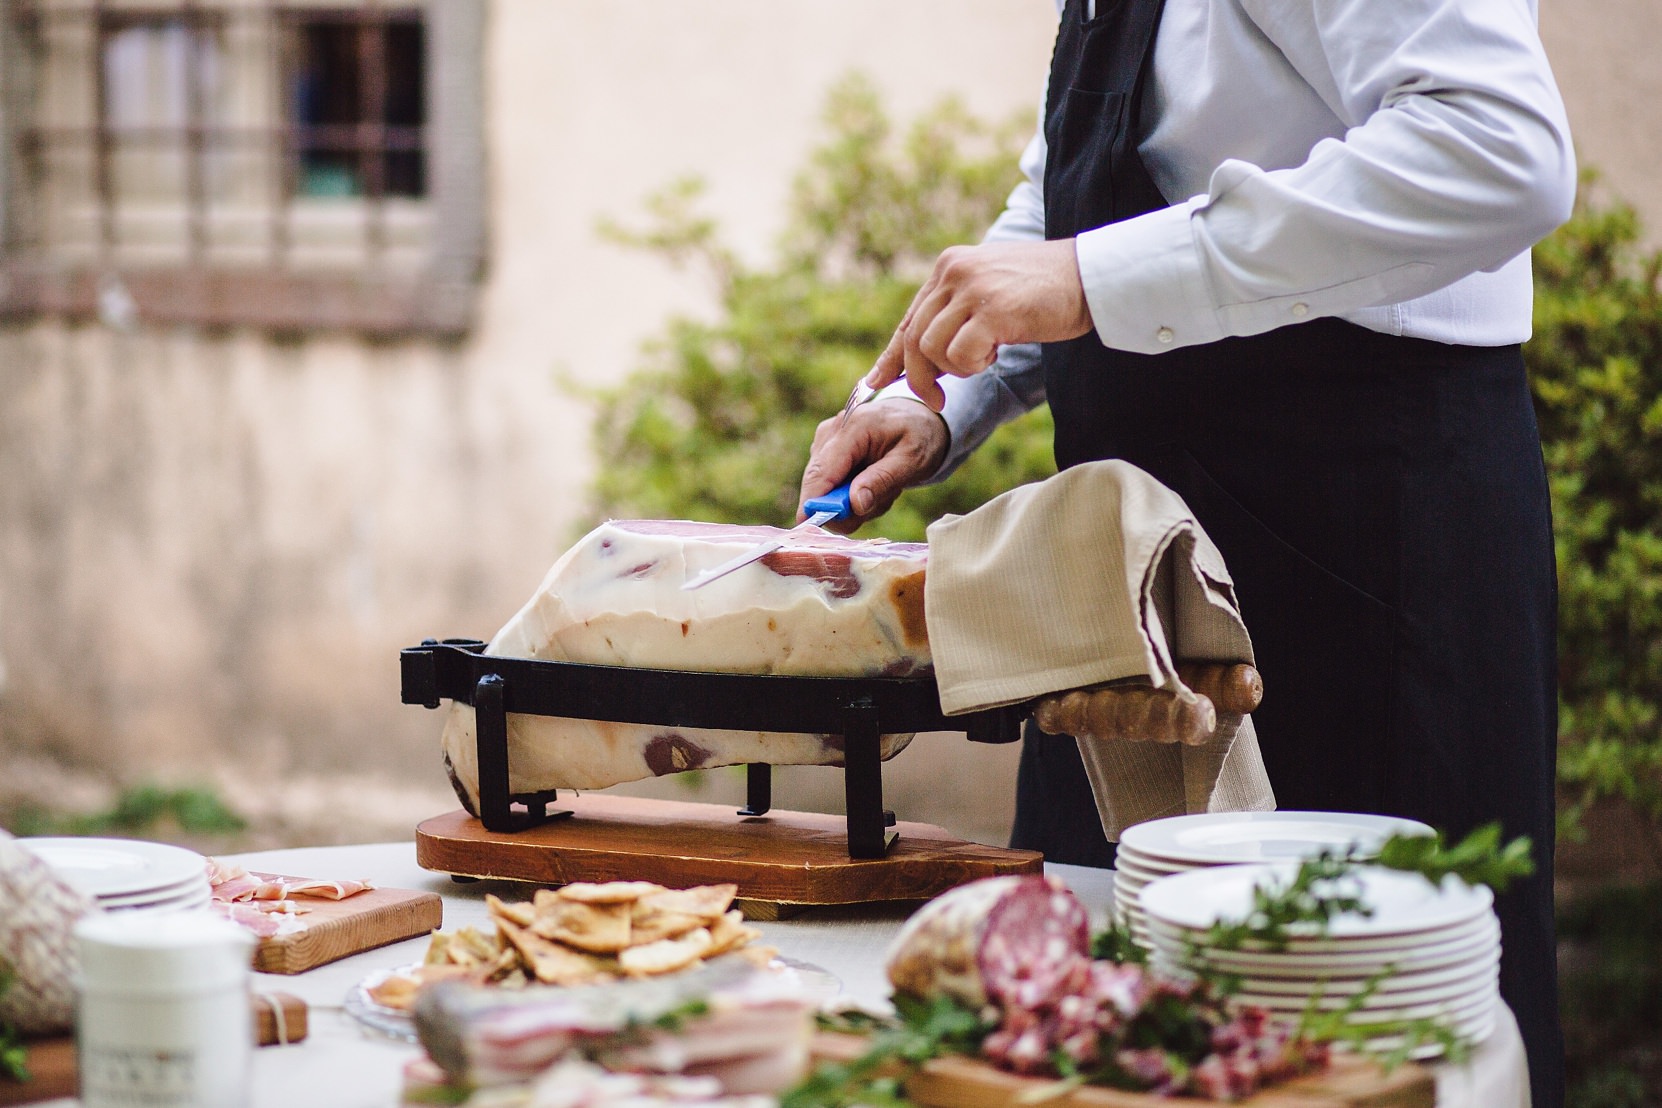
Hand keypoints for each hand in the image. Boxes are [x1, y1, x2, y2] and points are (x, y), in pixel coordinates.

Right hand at [798, 399, 950, 531]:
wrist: (919, 417)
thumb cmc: (919, 435)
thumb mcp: (912, 461)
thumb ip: (883, 481)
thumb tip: (854, 504)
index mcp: (853, 427)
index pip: (822, 471)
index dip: (815, 502)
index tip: (818, 525)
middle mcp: (831, 431)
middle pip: (818, 484)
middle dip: (846, 506)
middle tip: (881, 501)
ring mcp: (825, 441)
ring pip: (824, 489)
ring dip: (853, 500)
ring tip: (883, 485)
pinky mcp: (825, 452)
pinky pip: (830, 486)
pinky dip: (851, 493)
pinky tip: (873, 481)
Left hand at [868, 239, 1091, 409]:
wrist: (1090, 276)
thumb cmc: (1045, 290)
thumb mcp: (990, 292)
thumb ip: (958, 312)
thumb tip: (926, 353)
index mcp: (949, 266)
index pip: (910, 318)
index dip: (892, 355)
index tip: (877, 381)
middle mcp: (953, 272)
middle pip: (914, 338)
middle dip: (918, 377)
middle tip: (936, 400)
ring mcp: (971, 289)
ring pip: (932, 349)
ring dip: (956, 369)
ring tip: (986, 359)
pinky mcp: (992, 310)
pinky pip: (959, 356)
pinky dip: (974, 366)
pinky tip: (997, 353)